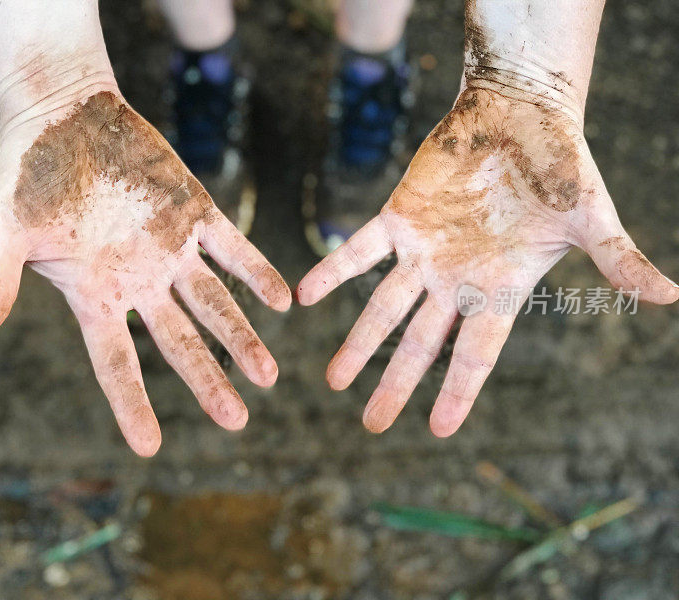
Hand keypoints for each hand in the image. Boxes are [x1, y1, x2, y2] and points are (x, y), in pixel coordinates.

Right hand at [0, 90, 290, 455]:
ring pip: (213, 303)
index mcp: (96, 295)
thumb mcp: (4, 231)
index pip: (115, 362)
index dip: (132, 404)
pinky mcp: (195, 212)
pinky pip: (232, 248)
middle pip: (179, 343)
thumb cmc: (27, 175)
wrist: (64, 116)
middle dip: (208, 380)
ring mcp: (171, 250)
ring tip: (269, 376)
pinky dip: (256, 272)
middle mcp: (140, 282)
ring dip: (242, 336)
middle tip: (237, 420)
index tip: (150, 448)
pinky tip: (282, 300)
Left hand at [298, 88, 677, 436]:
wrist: (519, 112)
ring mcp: (423, 252)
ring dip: (357, 342)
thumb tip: (672, 295)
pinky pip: (358, 251)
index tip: (438, 430)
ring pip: (383, 308)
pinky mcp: (397, 218)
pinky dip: (332, 271)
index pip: (476, 354)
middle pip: (420, 344)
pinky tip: (304, 296)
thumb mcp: (590, 218)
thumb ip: (618, 259)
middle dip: (395, 383)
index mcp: (499, 289)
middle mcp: (454, 280)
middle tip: (369, 424)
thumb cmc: (560, 163)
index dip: (457, 392)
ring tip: (332, 381)